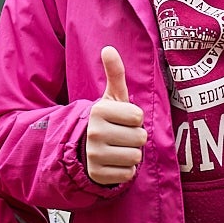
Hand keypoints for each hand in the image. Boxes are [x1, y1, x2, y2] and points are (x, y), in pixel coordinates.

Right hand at [84, 47, 145, 186]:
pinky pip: (128, 174)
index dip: (135, 119)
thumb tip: (109, 48)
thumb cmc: (107, 119)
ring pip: (135, 157)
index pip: (138, 117)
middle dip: (134, 138)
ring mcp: (94, 154)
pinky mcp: (97, 174)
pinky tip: (114, 163)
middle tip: (120, 136)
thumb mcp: (111, 97)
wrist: (84, 147)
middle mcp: (94, 132)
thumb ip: (115, 73)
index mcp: (99, 110)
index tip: (122, 120)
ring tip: (118, 149)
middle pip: (139, 138)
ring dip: (131, 155)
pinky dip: (125, 170)